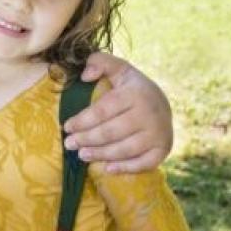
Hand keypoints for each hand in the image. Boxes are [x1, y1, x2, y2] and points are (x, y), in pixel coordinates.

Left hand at [63, 52, 172, 172]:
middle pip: (111, 132)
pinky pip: (144, 163)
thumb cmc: (132, 87)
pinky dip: (126, 168)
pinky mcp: (164, 149)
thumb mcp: (118, 69)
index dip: (82, 121)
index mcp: (135, 94)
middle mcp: (149, 114)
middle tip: (69, 144)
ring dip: (100, 154)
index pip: (103, 111)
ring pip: (124, 149)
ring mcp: (158, 134)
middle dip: (86, 139)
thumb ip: (100, 62)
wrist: (162, 103)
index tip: (66, 127)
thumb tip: (85, 75)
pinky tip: (108, 168)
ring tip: (82, 155)